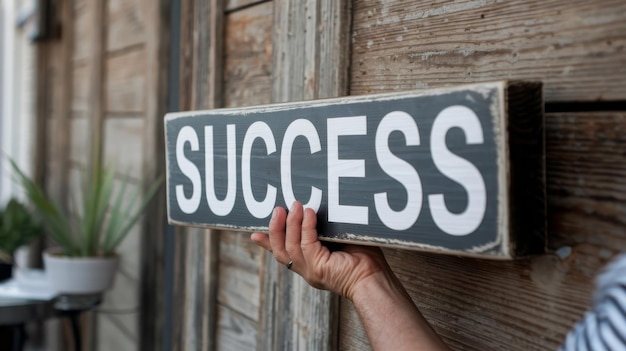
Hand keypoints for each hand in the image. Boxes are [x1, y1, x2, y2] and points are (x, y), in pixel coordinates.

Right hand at [250, 201, 390, 300]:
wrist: (374, 279)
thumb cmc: (364, 259)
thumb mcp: (337, 240)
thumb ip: (322, 230)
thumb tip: (314, 208)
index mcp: (309, 265)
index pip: (282, 253)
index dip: (267, 243)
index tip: (254, 234)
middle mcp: (306, 270)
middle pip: (279, 250)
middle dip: (275, 228)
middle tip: (278, 209)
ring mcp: (311, 271)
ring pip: (289, 246)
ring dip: (290, 224)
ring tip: (295, 206)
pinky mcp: (319, 268)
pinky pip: (306, 244)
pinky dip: (306, 227)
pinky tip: (309, 214)